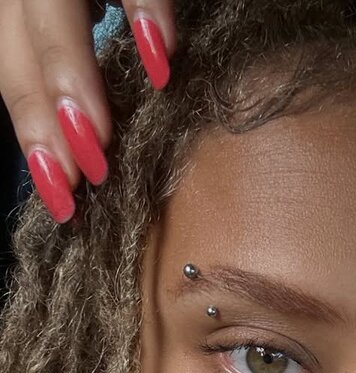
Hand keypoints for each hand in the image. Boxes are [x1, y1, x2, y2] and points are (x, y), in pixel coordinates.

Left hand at [0, 0, 175, 222]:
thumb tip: (82, 142)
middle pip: (17, 38)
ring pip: (51, 3)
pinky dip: (145, 7)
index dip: (32, 124)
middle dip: (45, 110)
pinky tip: (161, 58)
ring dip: (74, 72)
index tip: (61, 191)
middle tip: (80, 177)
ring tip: (100, 137)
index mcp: (11, 4)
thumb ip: (64, 63)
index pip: (8, 63)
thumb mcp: (61, 27)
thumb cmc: (87, 9)